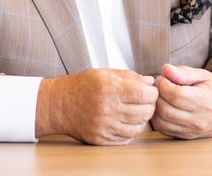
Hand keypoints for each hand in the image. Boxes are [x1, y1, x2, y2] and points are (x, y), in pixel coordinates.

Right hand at [35, 68, 157, 144]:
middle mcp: (107, 108)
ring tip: (136, 110)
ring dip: (142, 119)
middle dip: (150, 105)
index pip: (144, 94)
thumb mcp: (104, 72)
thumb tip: (149, 82)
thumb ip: (129, 76)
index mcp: (109, 88)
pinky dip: (131, 130)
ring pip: (138, 127)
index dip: (152, 92)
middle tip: (146, 100)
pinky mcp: (101, 138)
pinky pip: (126, 138)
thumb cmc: (81, 85)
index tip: (151, 90)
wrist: (59, 104)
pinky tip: (126, 121)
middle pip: (144, 112)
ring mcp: (104, 126)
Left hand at [151, 64, 211, 138]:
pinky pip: (164, 130)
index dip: (163, 84)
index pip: (175, 95)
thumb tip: (165, 68)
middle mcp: (198, 119)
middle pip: (165, 109)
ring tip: (160, 95)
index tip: (162, 77)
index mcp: (204, 101)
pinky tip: (162, 106)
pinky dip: (158, 118)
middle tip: (159, 85)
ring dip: (155, 107)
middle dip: (156, 94)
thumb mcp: (203, 75)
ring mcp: (192, 130)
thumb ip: (184, 72)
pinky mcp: (186, 136)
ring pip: (162, 121)